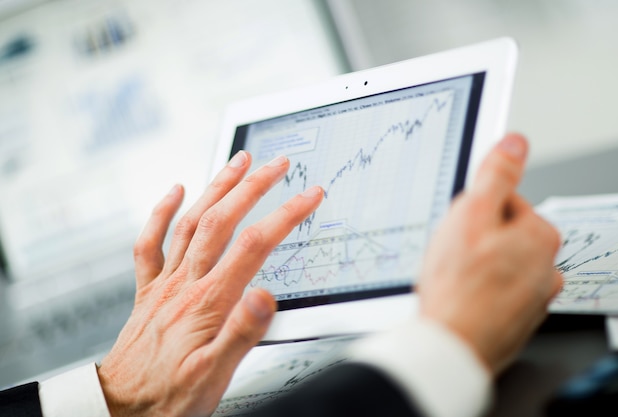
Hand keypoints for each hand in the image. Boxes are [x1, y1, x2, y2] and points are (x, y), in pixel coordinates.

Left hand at [97, 152, 323, 416]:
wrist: (121, 407)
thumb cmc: (169, 396)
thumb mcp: (216, 374)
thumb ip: (243, 333)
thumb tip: (266, 296)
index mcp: (209, 302)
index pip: (254, 246)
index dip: (285, 215)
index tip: (308, 195)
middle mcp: (186, 284)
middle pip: (221, 221)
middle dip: (253, 187)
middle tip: (276, 164)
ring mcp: (166, 283)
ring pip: (191, 222)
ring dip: (216, 187)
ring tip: (237, 162)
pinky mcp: (149, 290)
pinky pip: (150, 243)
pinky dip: (161, 212)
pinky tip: (175, 191)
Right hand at [418, 133, 562, 374]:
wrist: (452, 343)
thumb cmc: (459, 285)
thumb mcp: (472, 213)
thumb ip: (496, 174)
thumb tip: (515, 143)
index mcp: (540, 235)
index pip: (506, 202)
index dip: (474, 210)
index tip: (460, 225)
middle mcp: (546, 266)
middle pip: (503, 234)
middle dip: (476, 239)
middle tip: (453, 253)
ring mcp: (534, 295)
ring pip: (499, 264)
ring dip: (477, 266)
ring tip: (454, 278)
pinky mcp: (518, 317)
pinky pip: (497, 291)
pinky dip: (480, 291)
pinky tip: (461, 296)